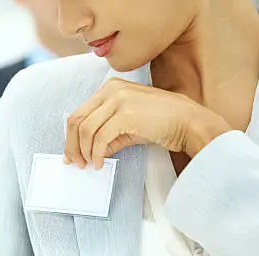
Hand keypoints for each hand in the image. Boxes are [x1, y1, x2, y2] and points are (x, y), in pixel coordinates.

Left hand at [64, 78, 230, 168]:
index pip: (79, 113)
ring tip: (90, 164)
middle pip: (77, 120)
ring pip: (86, 129)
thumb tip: (88, 153)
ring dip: (84, 152)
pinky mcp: (126, 114)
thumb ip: (106, 135)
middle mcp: (111, 90)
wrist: (188, 121)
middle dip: (72, 146)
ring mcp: (118, 99)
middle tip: (76, 163)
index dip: (70, 137)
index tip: (72, 155)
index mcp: (109, 88)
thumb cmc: (161, 122)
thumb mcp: (127, 127)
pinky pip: (100, 137)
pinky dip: (97, 153)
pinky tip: (100, 163)